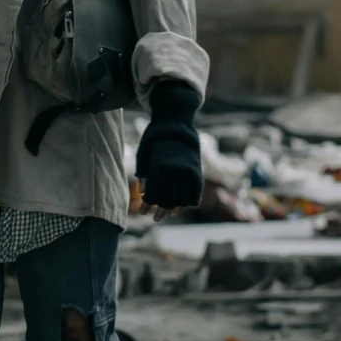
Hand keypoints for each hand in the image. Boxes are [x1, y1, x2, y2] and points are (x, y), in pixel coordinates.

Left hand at [135, 79, 202, 215]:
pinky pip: (195, 192)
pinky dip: (189, 201)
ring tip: (169, 214)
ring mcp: (188, 171)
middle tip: (156, 218)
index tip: (143, 212)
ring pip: (182, 198)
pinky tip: (182, 205)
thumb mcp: (144, 153)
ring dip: (175, 208)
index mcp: (159, 166)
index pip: (153, 193)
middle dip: (160, 210)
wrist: (176, 122)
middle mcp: (175, 170)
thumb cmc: (155, 136)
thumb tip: (143, 193)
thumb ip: (144, 174)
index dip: (147, 205)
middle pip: (168, 199)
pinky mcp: (197, 170)